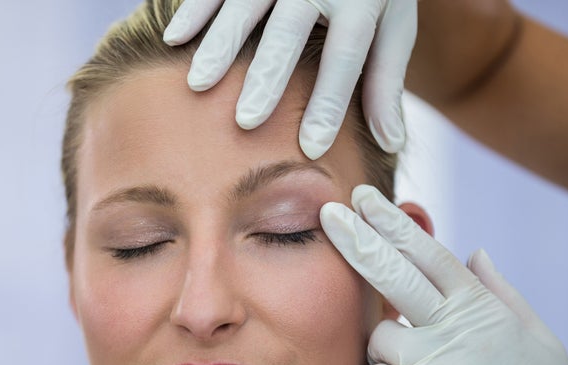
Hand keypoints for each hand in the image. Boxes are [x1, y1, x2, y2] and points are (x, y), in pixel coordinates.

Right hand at [163, 0, 416, 158]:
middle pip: (289, 33)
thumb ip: (385, 81)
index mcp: (362, 0)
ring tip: (199, 84)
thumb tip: (390, 143)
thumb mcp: (393, 26)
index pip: (345, 57)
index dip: (329, 103)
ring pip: (245, 6)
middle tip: (246, 121)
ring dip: (219, 45)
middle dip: (267, 77)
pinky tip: (174, 39)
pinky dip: (194, 10)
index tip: (310, 146)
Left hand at [319, 186, 567, 364]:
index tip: (365, 200)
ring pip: (377, 337)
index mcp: (485, 310)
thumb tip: (475, 251)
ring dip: (383, 352)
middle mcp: (459, 330)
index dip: (395, 224)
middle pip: (396, 273)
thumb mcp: (538, 341)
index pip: (431, 254)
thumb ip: (500, 293)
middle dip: (359, 239)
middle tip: (330, 214)